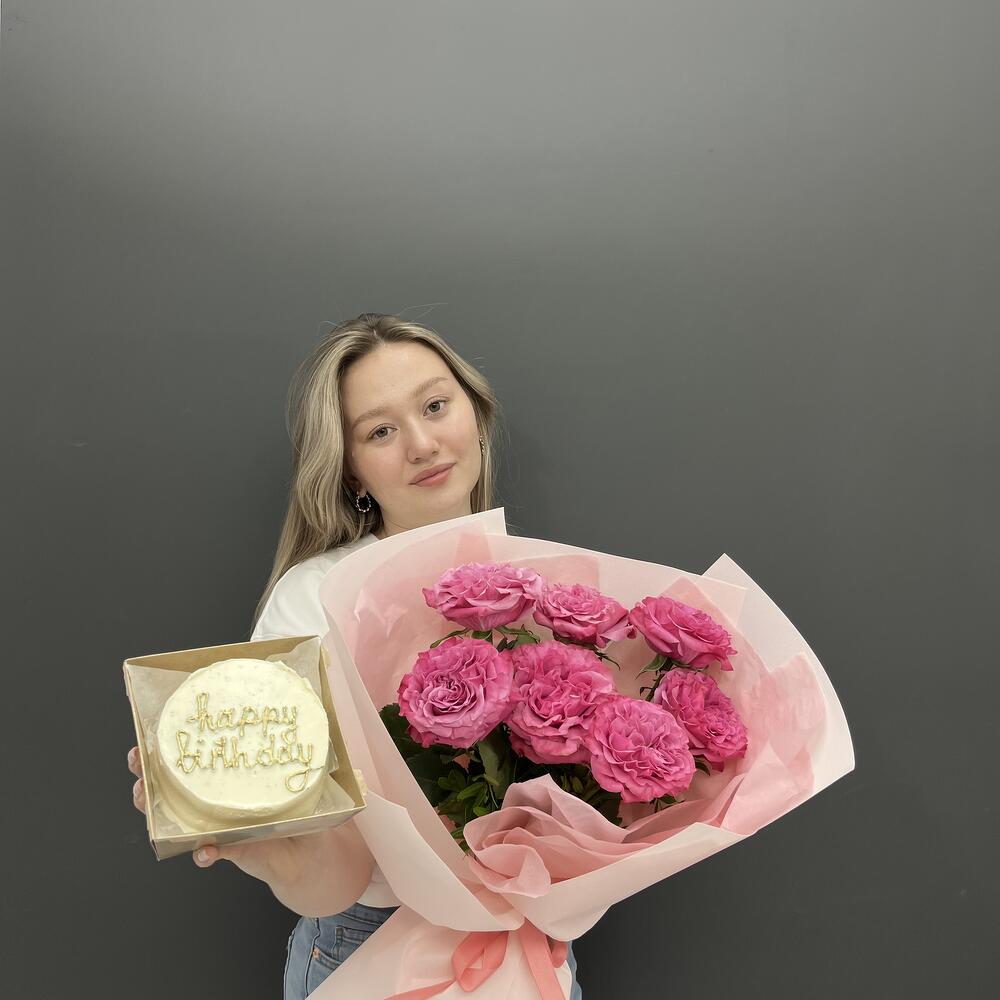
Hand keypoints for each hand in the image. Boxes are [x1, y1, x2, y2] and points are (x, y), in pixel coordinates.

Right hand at [126, 744, 313, 885]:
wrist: (310, 853)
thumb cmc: (300, 807)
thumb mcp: (295, 775)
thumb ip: (291, 753)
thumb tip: (287, 722)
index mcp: (227, 780)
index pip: (192, 762)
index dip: (166, 749)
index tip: (149, 735)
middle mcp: (215, 803)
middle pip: (169, 789)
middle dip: (146, 775)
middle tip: (138, 762)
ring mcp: (218, 827)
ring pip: (175, 820)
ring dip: (156, 813)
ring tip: (146, 799)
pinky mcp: (230, 850)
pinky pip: (209, 852)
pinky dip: (203, 853)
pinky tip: (203, 851)